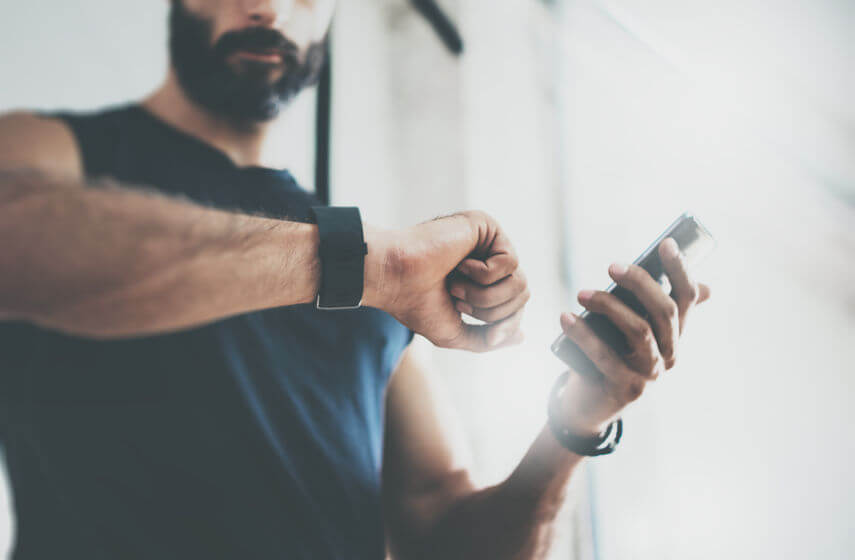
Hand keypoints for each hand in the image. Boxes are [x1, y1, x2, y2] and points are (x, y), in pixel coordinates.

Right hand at [364, 211, 527, 351]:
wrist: (394, 279)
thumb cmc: (415, 303)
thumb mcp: (454, 333)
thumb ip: (486, 338)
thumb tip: (520, 336)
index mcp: (481, 281)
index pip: (516, 304)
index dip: (505, 323)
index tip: (487, 332)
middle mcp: (487, 259)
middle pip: (523, 294)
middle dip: (491, 310)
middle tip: (457, 300)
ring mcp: (487, 242)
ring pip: (519, 281)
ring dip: (485, 295)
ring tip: (456, 286)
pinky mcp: (486, 226)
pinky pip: (510, 262)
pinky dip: (482, 274)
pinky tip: (459, 264)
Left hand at [557, 238, 710, 436]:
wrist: (589, 405)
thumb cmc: (610, 358)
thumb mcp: (630, 332)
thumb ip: (650, 309)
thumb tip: (700, 285)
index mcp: (674, 336)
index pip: (687, 299)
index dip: (680, 270)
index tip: (666, 244)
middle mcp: (669, 355)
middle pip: (664, 311)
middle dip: (640, 283)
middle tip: (611, 266)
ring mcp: (650, 374)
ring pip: (639, 331)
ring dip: (608, 306)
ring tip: (580, 293)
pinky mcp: (625, 388)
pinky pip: (604, 356)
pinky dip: (582, 334)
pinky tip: (565, 317)